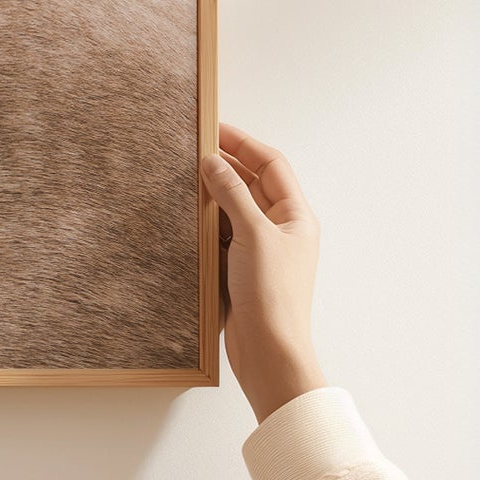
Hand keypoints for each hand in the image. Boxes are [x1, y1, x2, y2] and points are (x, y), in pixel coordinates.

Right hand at [201, 125, 323, 424]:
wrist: (269, 351)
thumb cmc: (272, 296)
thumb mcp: (253, 235)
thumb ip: (232, 195)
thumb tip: (213, 162)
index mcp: (296, 217)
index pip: (271, 165)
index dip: (243, 143)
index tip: (213, 127)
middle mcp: (281, 228)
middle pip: (253, 182)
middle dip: (226, 162)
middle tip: (192, 146)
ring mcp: (261, 248)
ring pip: (235, 206)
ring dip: (213, 190)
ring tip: (183, 173)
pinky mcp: (240, 266)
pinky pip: (222, 230)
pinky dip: (205, 217)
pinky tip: (184, 211)